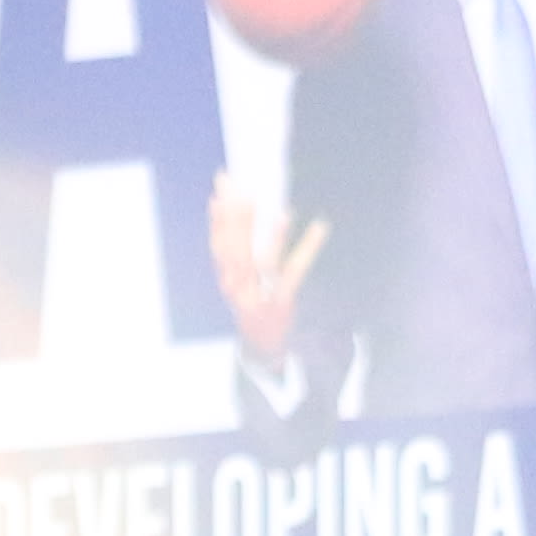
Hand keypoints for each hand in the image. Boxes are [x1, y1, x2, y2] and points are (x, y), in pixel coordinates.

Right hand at [210, 183, 328, 364]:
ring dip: (273, 237)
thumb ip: (232, 251)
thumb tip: (228, 211)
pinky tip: (318, 227)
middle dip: (239, 218)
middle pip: (237, 250)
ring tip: (282, 212)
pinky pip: (295, 271)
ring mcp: (260, 295)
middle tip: (243, 189)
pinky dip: (307, 248)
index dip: (217, 219)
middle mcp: (238, 287)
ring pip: (263, 262)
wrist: (261, 346)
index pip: (218, 245)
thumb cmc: (250, 304)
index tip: (219, 191)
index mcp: (226, 278)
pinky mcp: (282, 300)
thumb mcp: (235, 281)